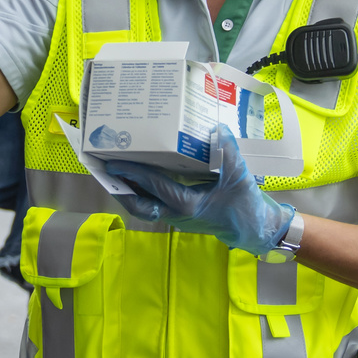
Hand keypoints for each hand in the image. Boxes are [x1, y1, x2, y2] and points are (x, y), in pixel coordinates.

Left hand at [105, 126, 294, 257]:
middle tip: (103, 170)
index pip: (154, 187)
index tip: (113, 162)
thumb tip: (216, 128)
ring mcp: (175, 217)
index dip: (133, 173)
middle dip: (118, 188)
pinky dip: (141, 191)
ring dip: (127, 190)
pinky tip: (138, 176)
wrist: (254, 228)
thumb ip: (227, 152)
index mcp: (187, 206)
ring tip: (113, 172)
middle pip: (138, 205)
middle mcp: (176, 214)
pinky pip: (153, 204)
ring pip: (143, 207)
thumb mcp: (238, 176)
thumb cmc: (245, 204)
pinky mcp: (179, 214)